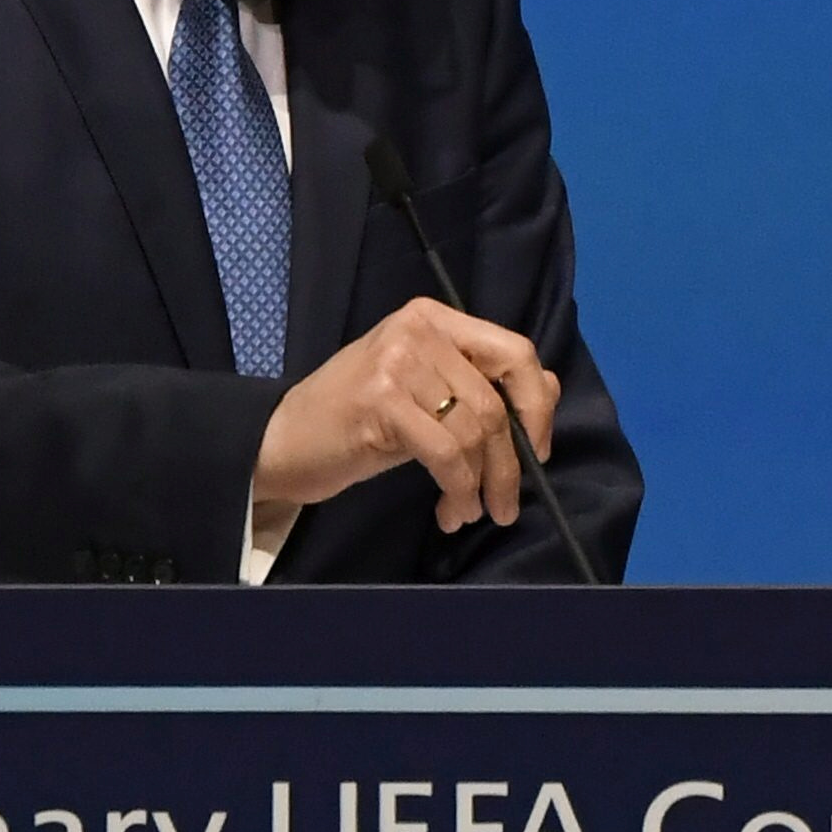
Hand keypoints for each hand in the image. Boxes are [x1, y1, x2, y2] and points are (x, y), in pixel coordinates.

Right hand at [253, 298, 561, 532]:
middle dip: (508, 463)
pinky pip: (445, 453)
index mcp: (433, 318)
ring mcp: (397, 361)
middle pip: (493, 401)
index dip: (536, 405)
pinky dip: (457, 490)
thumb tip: (548, 390)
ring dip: (480, 485)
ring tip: (468, 512)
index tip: (538, 451)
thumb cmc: (356, 421)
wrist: (282, 441)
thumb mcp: (426, 394)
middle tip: (505, 505)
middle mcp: (418, 329)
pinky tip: (450, 510)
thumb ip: (480, 386)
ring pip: (473, 430)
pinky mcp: (381, 400)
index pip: (513, 352)